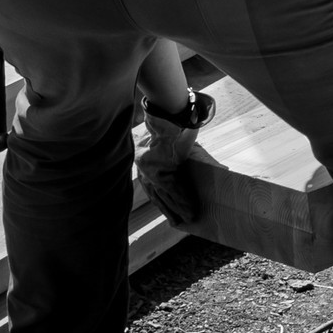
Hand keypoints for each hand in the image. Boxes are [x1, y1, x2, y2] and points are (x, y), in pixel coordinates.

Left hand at [134, 91, 214, 225]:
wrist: (169, 112)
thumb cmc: (171, 121)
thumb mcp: (168, 140)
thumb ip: (174, 154)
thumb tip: (186, 162)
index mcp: (142, 159)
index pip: (149, 185)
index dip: (158, 199)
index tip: (166, 209)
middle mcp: (143, 166)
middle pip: (155, 193)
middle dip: (167, 208)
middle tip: (177, 221)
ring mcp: (152, 169)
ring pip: (166, 194)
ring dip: (178, 207)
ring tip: (189, 217)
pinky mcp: (164, 168)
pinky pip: (174, 188)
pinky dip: (184, 199)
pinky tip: (191, 208)